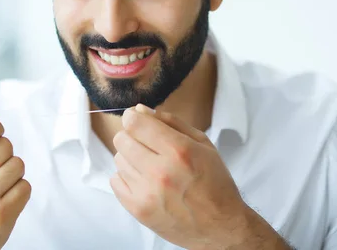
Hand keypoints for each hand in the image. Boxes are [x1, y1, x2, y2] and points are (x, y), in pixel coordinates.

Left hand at [110, 104, 288, 249]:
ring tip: (151, 166)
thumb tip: (139, 110)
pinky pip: (115, 180)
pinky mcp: (138, 210)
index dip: (132, 117)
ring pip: (118, 159)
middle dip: (132, 136)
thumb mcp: (202, 144)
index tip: (137, 120)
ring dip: (131, 158)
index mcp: (179, 151)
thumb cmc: (214, 183)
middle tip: (147, 145)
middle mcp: (161, 172)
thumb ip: (170, 122)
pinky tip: (144, 181)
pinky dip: (126, 177)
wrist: (221, 227)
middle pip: (122, 139)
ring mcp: (147, 193)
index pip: (134, 123)